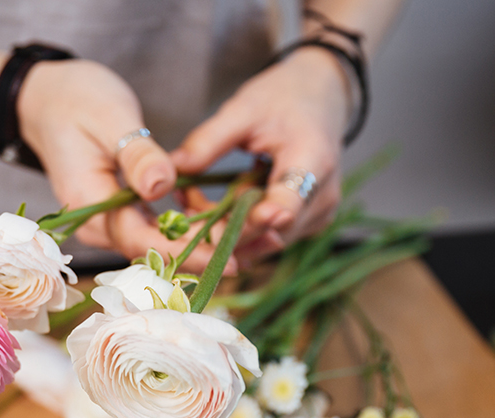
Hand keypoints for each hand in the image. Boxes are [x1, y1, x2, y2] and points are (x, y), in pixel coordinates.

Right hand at [17, 59, 233, 273]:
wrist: (47, 100)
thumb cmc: (75, 101)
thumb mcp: (110, 118)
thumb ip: (136, 155)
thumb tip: (162, 185)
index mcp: (90, 202)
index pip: (141, 240)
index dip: (185, 252)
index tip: (227, 256)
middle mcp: (98, 222)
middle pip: (153, 252)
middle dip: (203, 253)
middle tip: (257, 248)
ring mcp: (108, 221)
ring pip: (158, 246)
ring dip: (202, 245)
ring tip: (253, 240)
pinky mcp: (121, 213)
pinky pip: (157, 232)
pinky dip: (191, 232)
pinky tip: (225, 226)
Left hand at [171, 48, 350, 263]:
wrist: (321, 99)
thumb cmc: (283, 99)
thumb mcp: (243, 110)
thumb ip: (209, 141)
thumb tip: (172, 169)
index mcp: (313, 160)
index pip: (290, 201)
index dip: (259, 219)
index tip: (226, 227)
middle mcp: (322, 198)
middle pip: (269, 232)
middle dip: (222, 226)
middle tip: (184, 205)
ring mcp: (316, 215)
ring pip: (264, 241)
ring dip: (225, 229)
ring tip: (193, 201)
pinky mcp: (306, 224)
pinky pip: (267, 237)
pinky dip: (238, 228)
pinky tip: (215, 208)